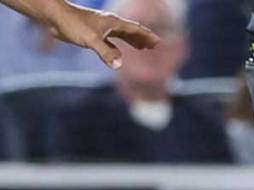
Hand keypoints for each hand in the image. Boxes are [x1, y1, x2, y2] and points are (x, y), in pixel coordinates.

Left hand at [45, 1, 159, 68]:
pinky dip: (117, 47)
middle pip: (131, 31)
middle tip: (154, 46)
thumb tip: (119, 66)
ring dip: (132, 41)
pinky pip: (110, 41)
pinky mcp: (92, 34)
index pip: (135, 29)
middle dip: (143, 38)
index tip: (158, 42)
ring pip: (121, 35)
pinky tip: (119, 54)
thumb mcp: (91, 39)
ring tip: (142, 48)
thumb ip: (106, 52)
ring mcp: (101, 29)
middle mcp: (109, 24)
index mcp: (113, 23)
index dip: (147, 36)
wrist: (53, 17)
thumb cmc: (72, 24)